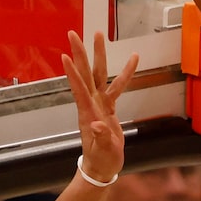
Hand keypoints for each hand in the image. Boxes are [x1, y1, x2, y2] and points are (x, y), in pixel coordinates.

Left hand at [62, 32, 139, 184]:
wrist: (102, 166)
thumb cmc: (101, 160)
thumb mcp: (103, 153)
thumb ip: (102, 139)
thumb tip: (97, 125)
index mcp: (88, 113)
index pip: (79, 89)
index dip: (73, 74)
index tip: (66, 56)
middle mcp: (91, 103)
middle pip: (85, 74)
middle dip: (80, 54)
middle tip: (74, 34)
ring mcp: (99, 103)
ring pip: (98, 74)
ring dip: (99, 54)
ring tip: (99, 34)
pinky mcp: (108, 106)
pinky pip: (117, 86)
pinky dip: (125, 73)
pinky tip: (133, 60)